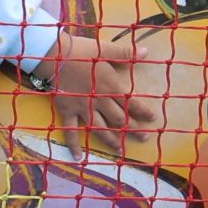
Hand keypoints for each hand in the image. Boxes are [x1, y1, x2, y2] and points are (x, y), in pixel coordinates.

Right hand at [31, 32, 158, 159]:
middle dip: (132, 129)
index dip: (143, 112)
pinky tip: (78, 157)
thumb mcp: (106, 49)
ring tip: (120, 150)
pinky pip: (71, 131)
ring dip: (111, 140)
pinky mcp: (67, 111)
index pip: (131, 103)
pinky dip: (74, 145)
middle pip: (118, 119)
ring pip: (100, 128)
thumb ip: (126, 53)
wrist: (54, 56)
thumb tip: (148, 51)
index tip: (153, 119)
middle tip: (143, 138)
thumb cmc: (81, 51)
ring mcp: (83, 109)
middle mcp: (99, 101)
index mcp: (110, 87)